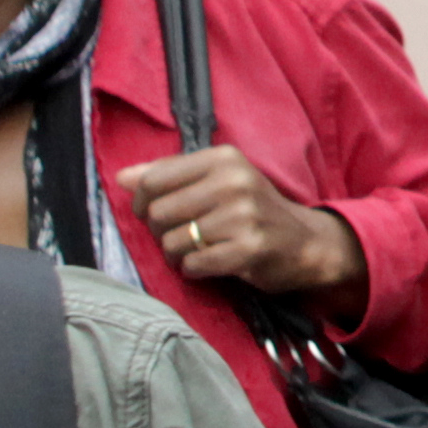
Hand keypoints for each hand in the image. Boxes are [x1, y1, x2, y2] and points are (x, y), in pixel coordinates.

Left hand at [114, 146, 363, 301]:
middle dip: (160, 232)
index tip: (153, 213)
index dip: (141, 203)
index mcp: (223, 159)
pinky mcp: (248, 249)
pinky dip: (194, 269)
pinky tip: (210, 263)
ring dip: (177, 254)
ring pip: (172, 242)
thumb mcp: (217, 180)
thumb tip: (121, 178)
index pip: (153, 180)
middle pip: (158, 213)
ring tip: (198, 250)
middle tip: (181, 236)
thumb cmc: (253, 210)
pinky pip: (193, 264)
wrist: (306, 242)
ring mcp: (243, 216)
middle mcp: (234, 182)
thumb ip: (169, 175)